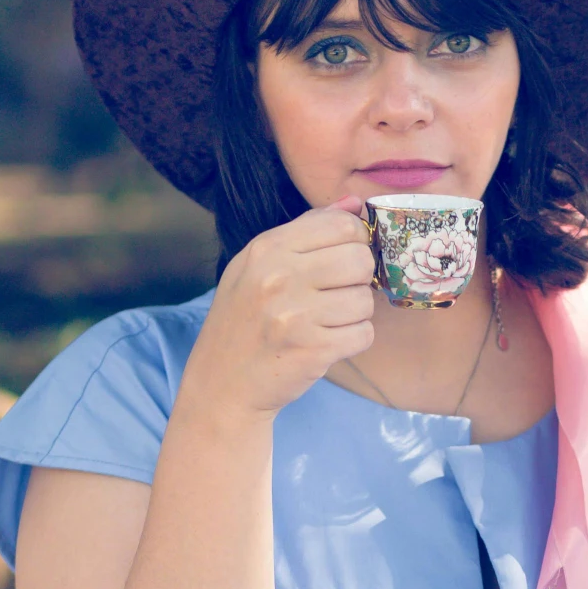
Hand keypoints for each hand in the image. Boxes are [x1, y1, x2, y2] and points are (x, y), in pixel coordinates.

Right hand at [186, 201, 375, 419]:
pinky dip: (354, 340)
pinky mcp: (313, 350)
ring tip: (328, 321)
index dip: (354, 242)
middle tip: (337, 294)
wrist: (221, 384)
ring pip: (365, 300)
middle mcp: (280, 277)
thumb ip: (307, 229)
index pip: (341, 226)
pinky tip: (329, 342)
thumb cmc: (243, 321)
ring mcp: (296, 315)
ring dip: (355, 313)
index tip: (343, 259)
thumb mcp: (258, 265)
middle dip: (358, 279)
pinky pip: (364, 334)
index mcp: (267, 248)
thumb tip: (354, 205)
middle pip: (360, 260)